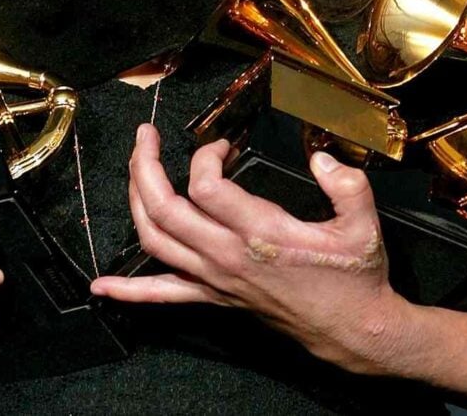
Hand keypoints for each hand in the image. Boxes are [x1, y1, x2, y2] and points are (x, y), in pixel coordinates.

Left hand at [90, 124, 411, 374]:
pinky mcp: (214, 295)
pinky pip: (162, 294)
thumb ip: (348, 184)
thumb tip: (321, 157)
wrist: (352, 330)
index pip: (207, 188)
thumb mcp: (364, 224)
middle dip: (145, 166)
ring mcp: (216, 279)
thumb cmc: (354, 276)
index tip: (221, 144)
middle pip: (165, 210)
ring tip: (133, 168)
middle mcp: (229, 257)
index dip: (205, 156)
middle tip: (145, 136)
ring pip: (154, 241)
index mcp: (261, 234)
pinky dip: (128, 291)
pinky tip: (102, 287)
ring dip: (134, 202)